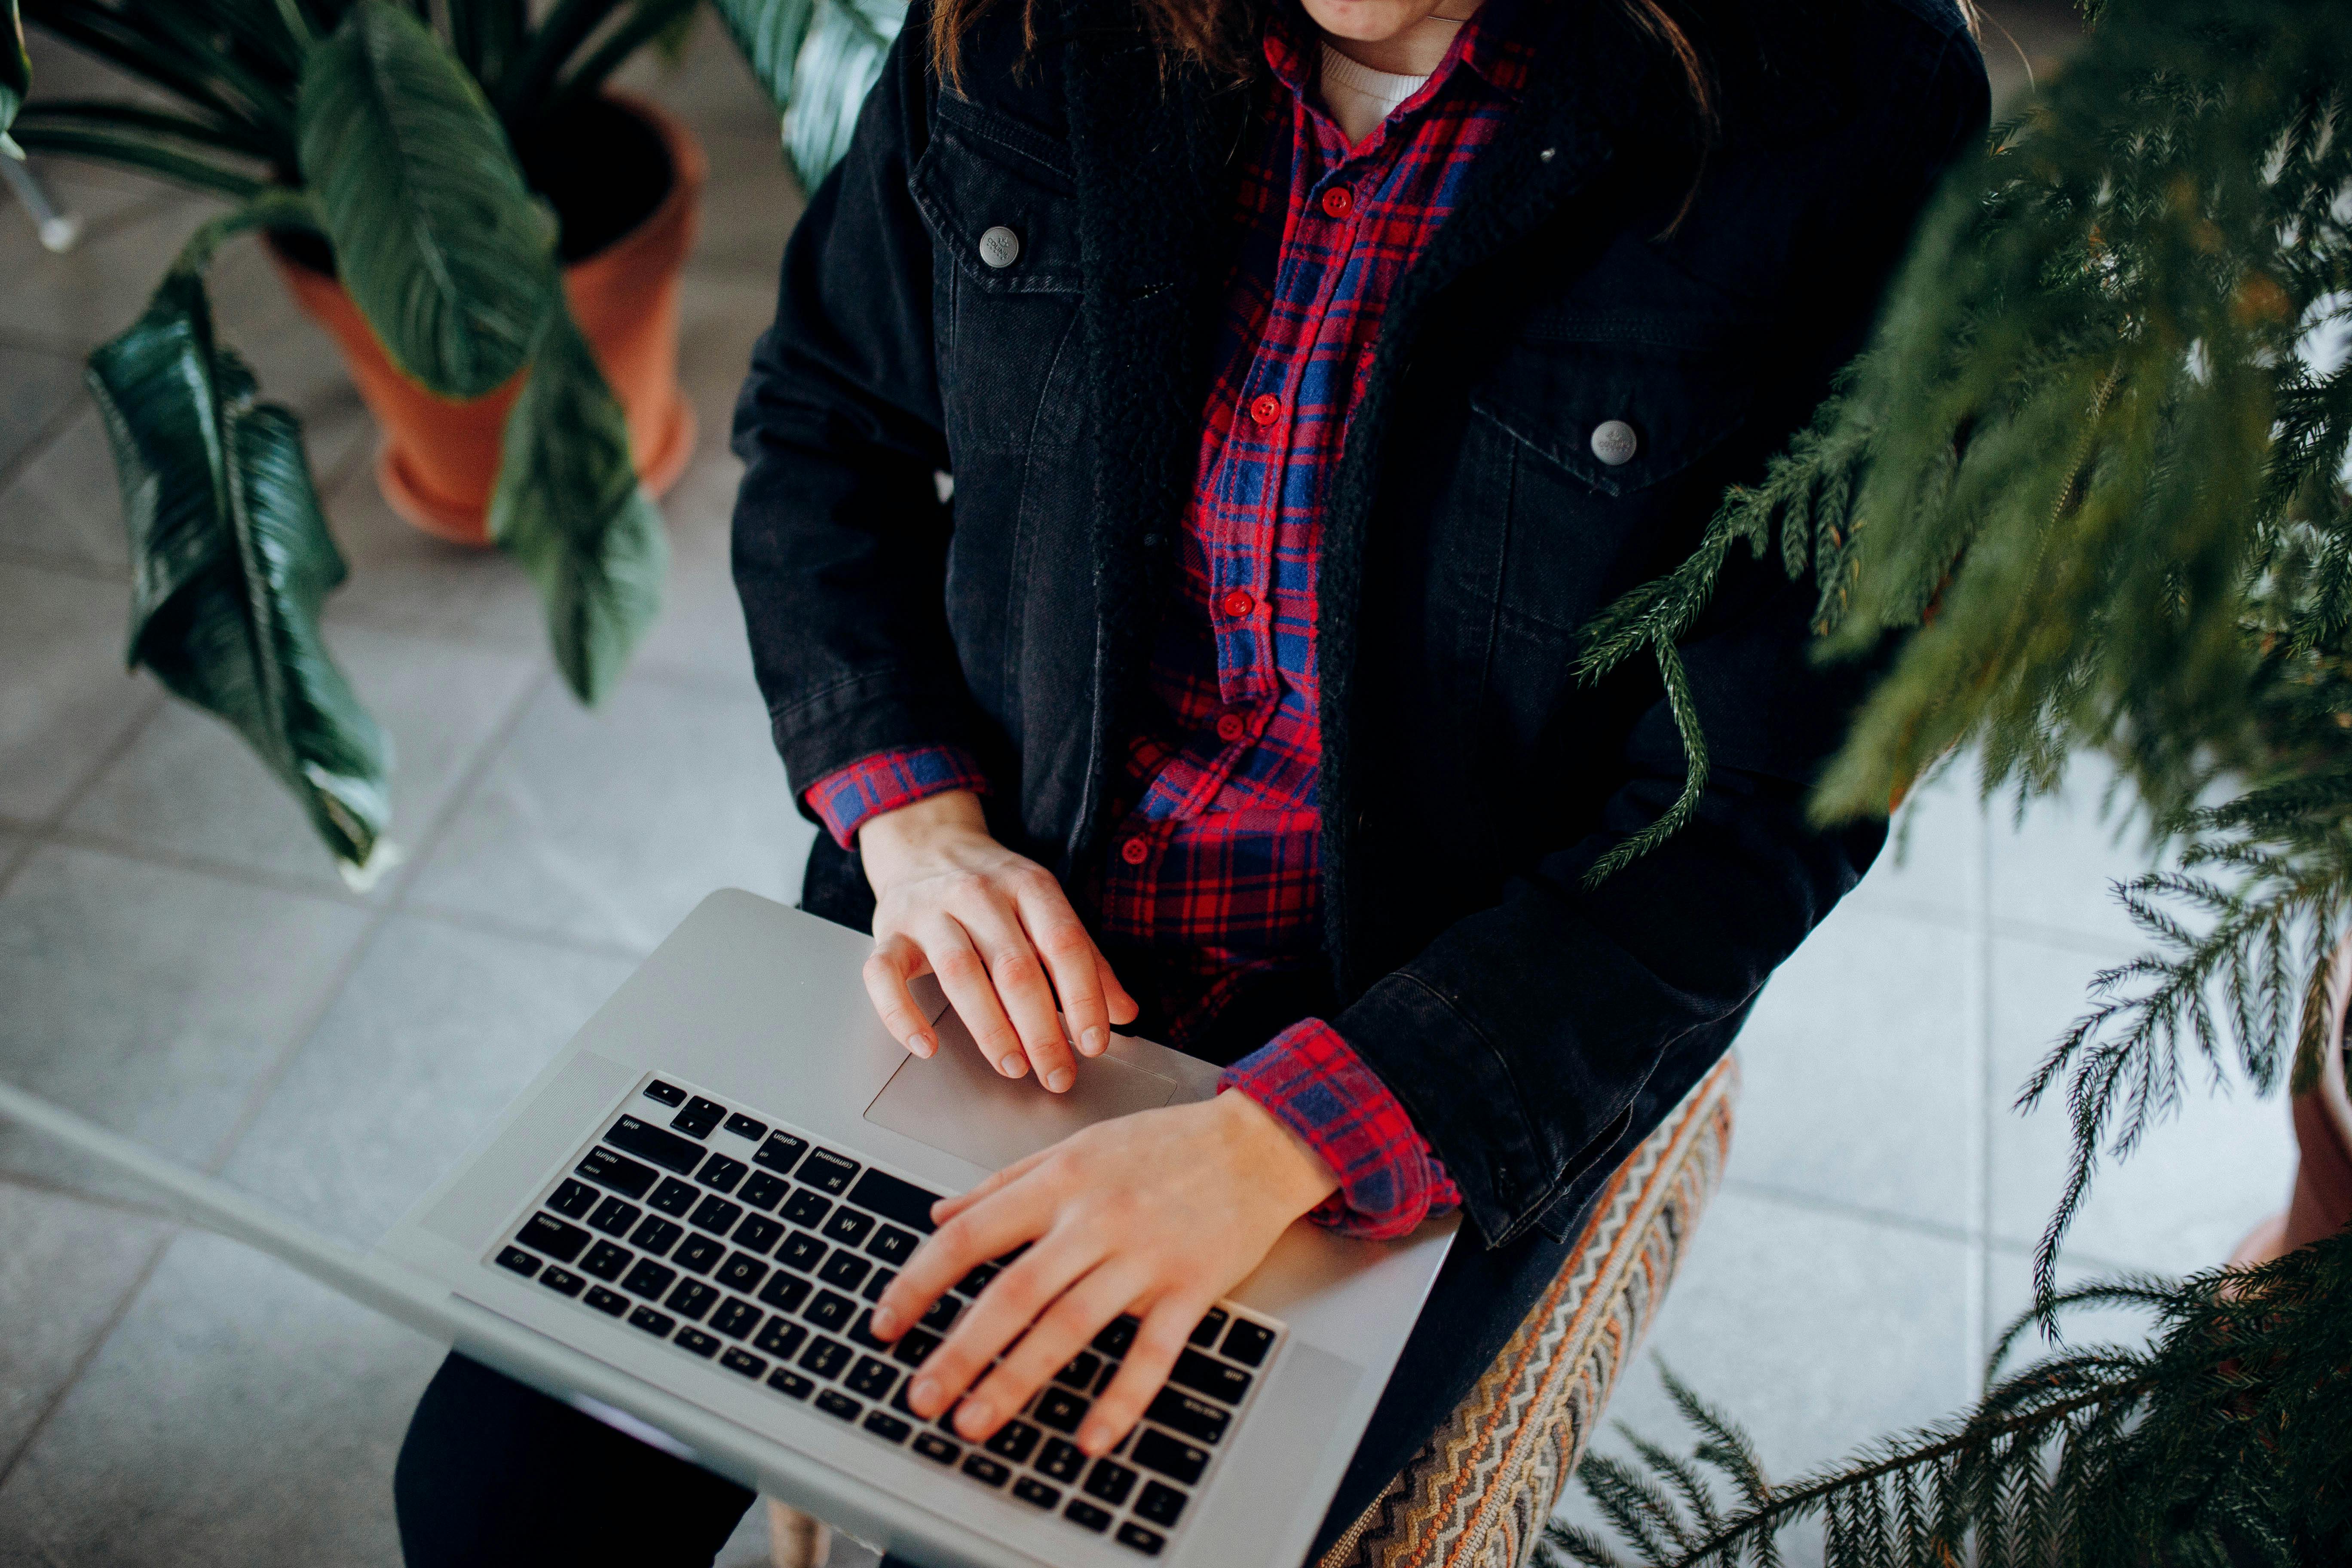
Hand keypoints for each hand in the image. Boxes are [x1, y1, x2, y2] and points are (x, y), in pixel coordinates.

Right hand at [857, 790, 1137, 1091]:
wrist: (925, 842)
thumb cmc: (995, 888)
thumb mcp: (1046, 908)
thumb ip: (1086, 960)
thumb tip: (1125, 1014)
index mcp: (1028, 885)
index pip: (1063, 944)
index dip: (1083, 997)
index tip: (1094, 1044)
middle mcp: (978, 893)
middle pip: (1015, 966)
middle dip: (1041, 1029)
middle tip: (1057, 1073)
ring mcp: (929, 911)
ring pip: (960, 973)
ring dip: (990, 1028)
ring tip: (1013, 1066)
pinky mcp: (887, 931)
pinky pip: (884, 975)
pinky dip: (902, 1015)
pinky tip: (926, 1047)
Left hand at [868, 1093, 1339, 1455]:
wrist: (1258, 1144)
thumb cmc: (1165, 1145)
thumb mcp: (1077, 1146)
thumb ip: (1004, 1182)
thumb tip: (940, 1214)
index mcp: (1061, 1181)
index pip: (971, 1234)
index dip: (921, 1281)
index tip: (887, 1322)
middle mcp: (1097, 1217)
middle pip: (1014, 1292)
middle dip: (960, 1351)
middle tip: (921, 1396)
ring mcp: (1145, 1255)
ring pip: (1071, 1326)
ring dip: (1017, 1380)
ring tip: (975, 1421)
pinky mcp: (1192, 1286)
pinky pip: (1152, 1352)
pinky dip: (1120, 1398)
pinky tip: (1089, 1437)